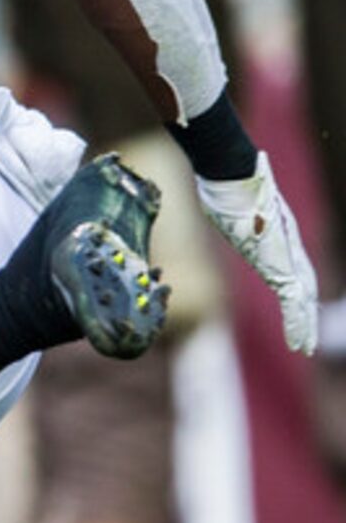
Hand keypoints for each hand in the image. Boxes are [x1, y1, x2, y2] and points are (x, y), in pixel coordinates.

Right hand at [195, 155, 320, 353]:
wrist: (235, 173)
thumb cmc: (227, 180)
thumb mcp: (228, 200)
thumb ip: (229, 205)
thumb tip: (215, 188)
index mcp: (276, 238)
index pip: (292, 272)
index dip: (297, 295)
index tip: (296, 311)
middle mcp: (287, 249)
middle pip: (303, 289)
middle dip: (305, 316)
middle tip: (307, 340)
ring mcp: (287, 255)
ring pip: (303, 299)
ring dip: (304, 326)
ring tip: (305, 348)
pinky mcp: (281, 262)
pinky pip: (293, 301)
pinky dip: (297, 322)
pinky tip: (298, 341)